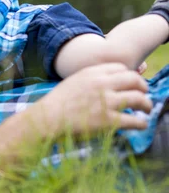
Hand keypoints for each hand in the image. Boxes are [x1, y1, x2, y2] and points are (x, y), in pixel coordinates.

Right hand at [38, 63, 152, 137]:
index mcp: (92, 73)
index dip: (130, 76)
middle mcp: (102, 84)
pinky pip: (134, 121)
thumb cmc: (56, 104)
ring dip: (147, 105)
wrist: (46, 119)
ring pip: (139, 99)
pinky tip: (140, 125)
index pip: (121, 68)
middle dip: (143, 88)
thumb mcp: (72, 82)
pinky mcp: (108, 121)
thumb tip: (107, 86)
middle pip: (135, 80)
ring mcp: (107, 102)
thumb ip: (91, 80)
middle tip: (144, 95)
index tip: (131, 84)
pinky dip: (141, 123)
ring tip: (146, 110)